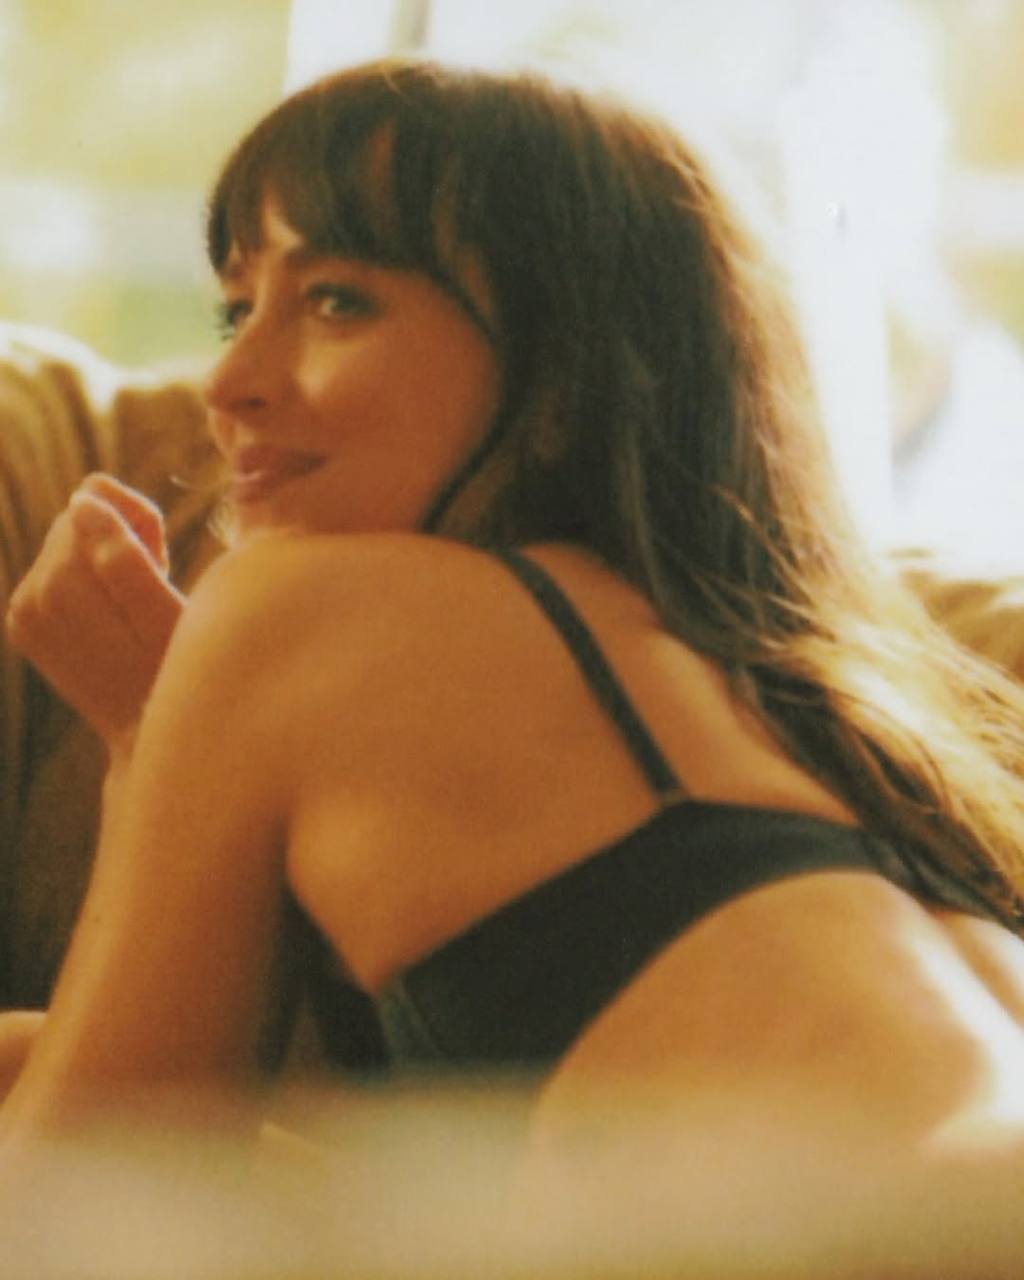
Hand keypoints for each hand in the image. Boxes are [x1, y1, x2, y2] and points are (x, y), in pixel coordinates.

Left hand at [5, 474, 185, 750]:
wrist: (147, 735)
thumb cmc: (173, 672)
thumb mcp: (165, 615)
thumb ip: (126, 555)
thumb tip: (81, 498)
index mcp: (60, 591)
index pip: (90, 502)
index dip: (136, 516)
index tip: (162, 557)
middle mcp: (30, 599)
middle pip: (74, 522)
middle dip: (121, 537)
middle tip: (157, 583)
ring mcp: (22, 614)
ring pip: (68, 543)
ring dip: (110, 560)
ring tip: (139, 608)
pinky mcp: (26, 623)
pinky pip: (61, 569)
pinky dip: (96, 581)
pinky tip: (120, 617)